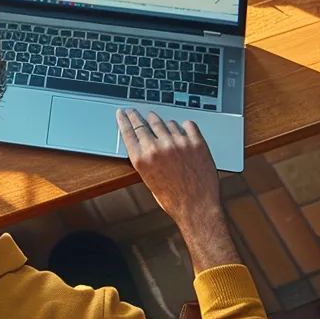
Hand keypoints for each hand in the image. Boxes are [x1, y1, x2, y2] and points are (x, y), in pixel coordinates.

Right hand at [117, 108, 236, 271]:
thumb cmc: (173, 199)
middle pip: (144, 123)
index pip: (128, 132)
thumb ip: (144, 160)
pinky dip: (184, 127)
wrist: (197, 207)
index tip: (122, 112)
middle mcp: (158, 148)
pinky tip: (184, 131)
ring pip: (166, 122)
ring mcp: (178, 143)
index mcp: (142, 159)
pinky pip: (187, 125)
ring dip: (164, 124)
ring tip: (165, 129)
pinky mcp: (196, 142)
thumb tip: (144, 143)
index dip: (123, 119)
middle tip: (138, 111)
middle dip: (139, 115)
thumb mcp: (149, 180)